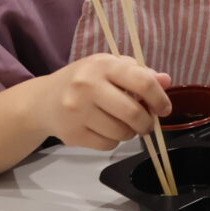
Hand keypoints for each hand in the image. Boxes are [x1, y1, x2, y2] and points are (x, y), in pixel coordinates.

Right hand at [35, 54, 172, 150]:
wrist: (43, 100)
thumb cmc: (85, 81)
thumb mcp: (111, 68)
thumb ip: (140, 73)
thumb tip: (166, 81)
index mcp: (102, 65)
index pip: (142, 82)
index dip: (160, 98)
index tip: (164, 109)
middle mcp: (87, 86)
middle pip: (133, 113)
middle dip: (147, 122)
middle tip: (147, 124)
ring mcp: (77, 112)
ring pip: (122, 132)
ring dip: (130, 133)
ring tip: (124, 125)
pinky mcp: (71, 134)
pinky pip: (107, 145)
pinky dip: (114, 141)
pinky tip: (106, 130)